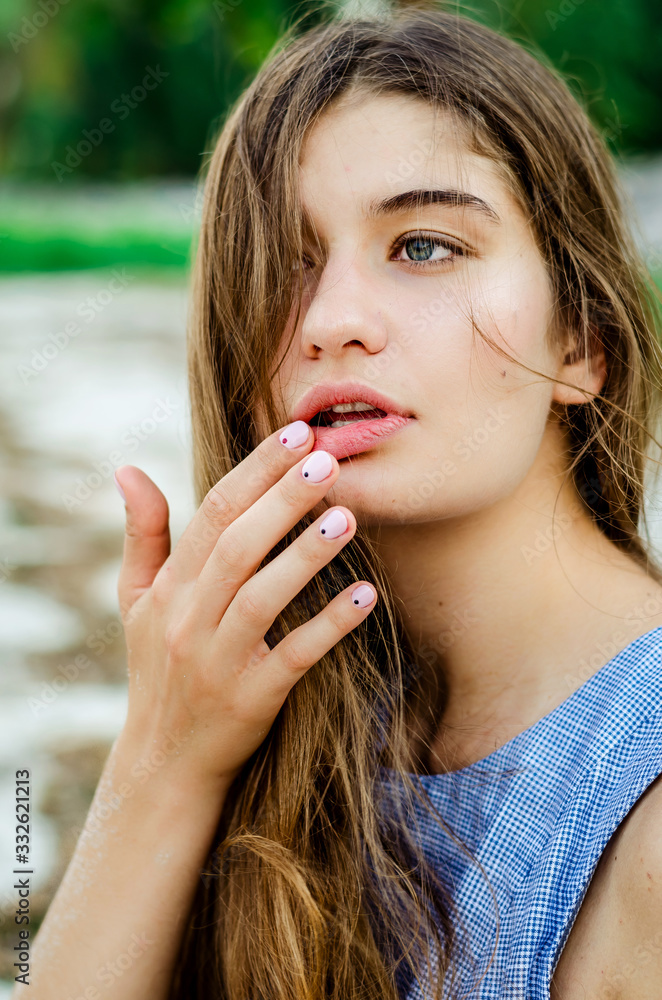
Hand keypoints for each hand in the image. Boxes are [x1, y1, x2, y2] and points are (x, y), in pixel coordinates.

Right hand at [113, 422, 376, 789]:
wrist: (164, 759)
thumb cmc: (156, 666)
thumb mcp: (136, 600)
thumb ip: (142, 534)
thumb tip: (129, 469)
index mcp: (170, 586)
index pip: (213, 514)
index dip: (256, 471)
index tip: (296, 431)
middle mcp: (189, 619)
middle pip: (237, 547)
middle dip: (283, 500)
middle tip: (329, 459)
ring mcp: (219, 661)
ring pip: (260, 599)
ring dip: (304, 556)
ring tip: (347, 515)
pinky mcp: (252, 700)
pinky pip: (293, 658)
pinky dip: (328, 627)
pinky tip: (364, 597)